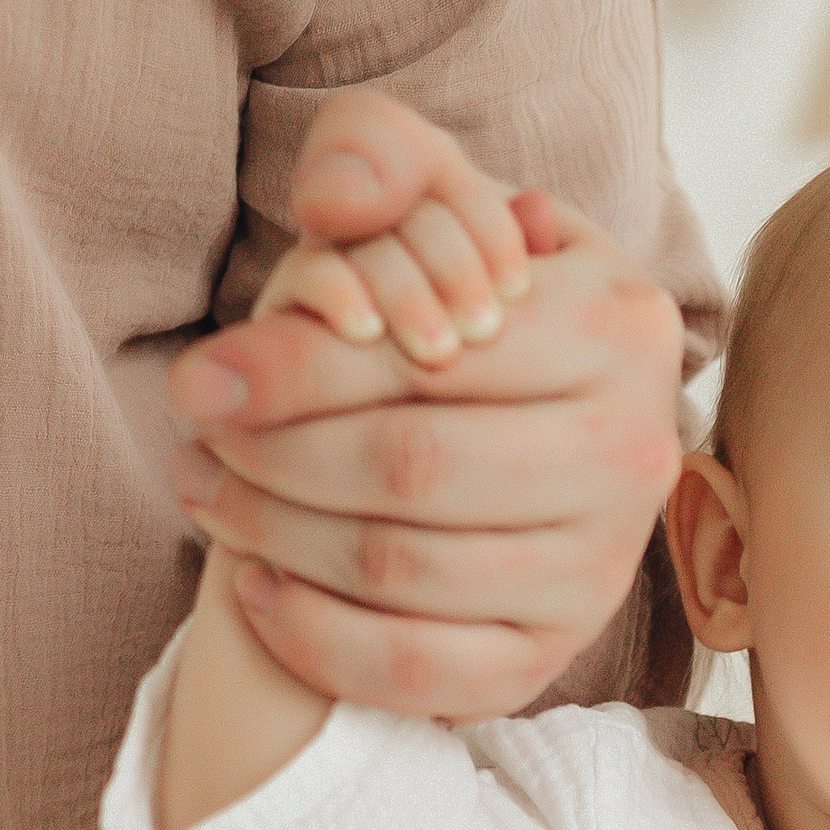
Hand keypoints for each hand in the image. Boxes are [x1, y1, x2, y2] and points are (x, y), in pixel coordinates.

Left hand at [164, 92, 685, 719]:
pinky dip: (322, 640)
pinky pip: (426, 673)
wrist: (550, 403)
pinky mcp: (556, 653)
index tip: (201, 378)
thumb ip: (383, 156)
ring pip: (404, 572)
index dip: (294, 372)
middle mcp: (633, 454)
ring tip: (209, 497)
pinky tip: (258, 589)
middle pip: (411, 471)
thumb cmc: (469, 293)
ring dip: (276, 541)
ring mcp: (600, 569)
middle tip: (196, 442)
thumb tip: (338, 209)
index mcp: (618, 325)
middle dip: (275, 461)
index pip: (425, 361)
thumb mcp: (440, 194)